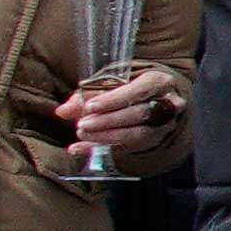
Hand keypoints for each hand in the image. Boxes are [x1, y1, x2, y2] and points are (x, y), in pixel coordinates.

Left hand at [59, 68, 175, 155]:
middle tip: (82, 124)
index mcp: (158, 81)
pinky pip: (127, 148)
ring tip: (82, 134)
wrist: (155, 98)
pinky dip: (99, 149)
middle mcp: (167, 104)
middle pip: (139, 114)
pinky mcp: (152, 142)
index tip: (90, 107)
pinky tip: (78, 149)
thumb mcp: (112, 80)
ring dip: (106, 136)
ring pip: (137, 134)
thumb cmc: (130, 84)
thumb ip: (88, 93)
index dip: (114, 100)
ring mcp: (163, 126)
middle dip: (108, 121)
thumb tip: (62, 112)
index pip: (139, 90)